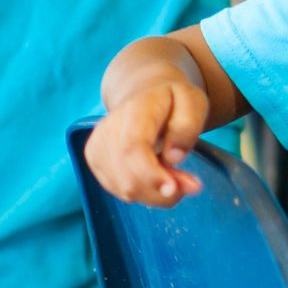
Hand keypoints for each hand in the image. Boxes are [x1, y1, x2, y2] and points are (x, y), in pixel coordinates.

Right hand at [84, 78, 210, 206]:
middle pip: (126, 175)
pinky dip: (143, 192)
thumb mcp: (193, 102)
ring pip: (122, 188)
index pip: (132, 147)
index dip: (150, 174)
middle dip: (160, 191)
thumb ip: (187, 127)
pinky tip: (157, 177)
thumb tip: (173, 158)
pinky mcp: (94, 159)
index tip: (174, 190)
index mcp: (135, 110)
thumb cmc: (173, 100)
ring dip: (154, 194)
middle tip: (191, 186)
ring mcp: (97, 145)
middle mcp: (108, 128)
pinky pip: (118, 189)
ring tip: (176, 177)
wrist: (145, 94)